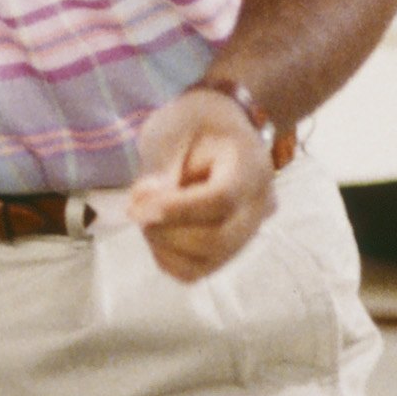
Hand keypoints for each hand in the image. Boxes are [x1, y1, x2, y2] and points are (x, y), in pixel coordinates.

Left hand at [126, 88, 276, 281]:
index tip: (136, 209)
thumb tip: (145, 206)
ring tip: (149, 213)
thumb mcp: (171, 129)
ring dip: (164, 244)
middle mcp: (260, 206)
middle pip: (217, 240)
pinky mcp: (230, 249)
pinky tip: (160, 229)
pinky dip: (168, 257)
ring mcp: (249, 232)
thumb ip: (159, 166)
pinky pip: (196, 271)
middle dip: (165, 230)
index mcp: (251, 167)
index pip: (222, 200)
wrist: (220, 129)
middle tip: (138, 207)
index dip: (176, 210)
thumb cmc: (194, 124)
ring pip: (207, 262)